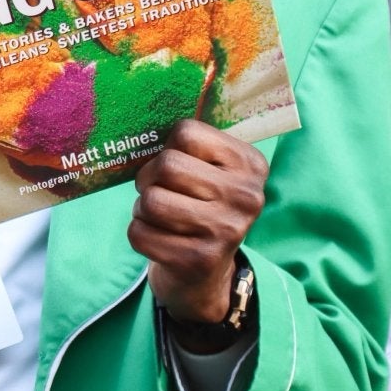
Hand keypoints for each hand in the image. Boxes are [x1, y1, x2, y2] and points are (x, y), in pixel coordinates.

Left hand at [129, 121, 267, 332]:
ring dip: (143, 208)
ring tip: (160, 217)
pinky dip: (139, 234)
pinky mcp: (198, 260)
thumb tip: (141, 113)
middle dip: (150, 179)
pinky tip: (159, 239)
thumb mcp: (211, 172)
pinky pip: (140, 233)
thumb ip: (191, 146)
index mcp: (250, 164)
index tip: (179, 169)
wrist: (207, 277)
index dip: (169, 148)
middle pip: (167, 165)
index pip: (186, 132)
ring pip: (152, 200)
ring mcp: (226, 231)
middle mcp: (247, 197)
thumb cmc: (200, 209)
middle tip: (160, 193)